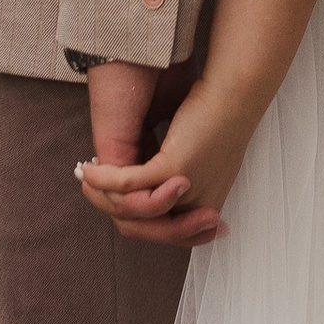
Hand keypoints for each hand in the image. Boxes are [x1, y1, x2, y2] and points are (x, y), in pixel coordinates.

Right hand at [78, 76, 253, 249]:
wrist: (237, 92)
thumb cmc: (219, 115)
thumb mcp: (199, 154)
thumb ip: (179, 175)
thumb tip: (148, 177)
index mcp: (205, 206)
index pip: (160, 230)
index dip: (130, 217)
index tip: (107, 196)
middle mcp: (196, 206)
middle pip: (141, 227)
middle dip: (109, 207)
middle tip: (90, 190)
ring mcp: (185, 191)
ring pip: (129, 209)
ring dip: (101, 195)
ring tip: (87, 179)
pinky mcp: (174, 170)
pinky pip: (128, 185)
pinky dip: (105, 179)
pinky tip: (91, 169)